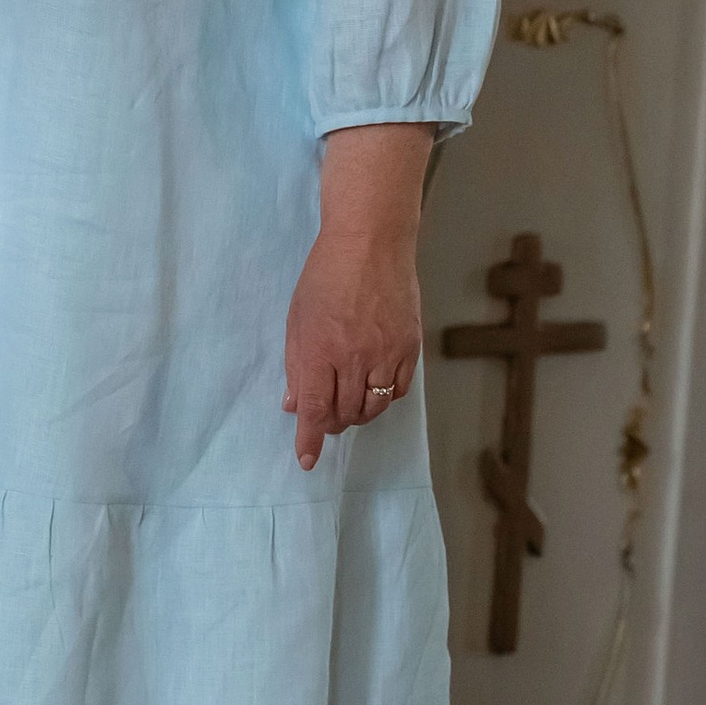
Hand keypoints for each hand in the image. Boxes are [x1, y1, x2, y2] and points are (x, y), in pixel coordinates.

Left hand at [284, 121, 430, 472]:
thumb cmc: (325, 277)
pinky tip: (372, 389)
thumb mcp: (297, 319)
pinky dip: (383, 399)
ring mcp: (386, 355)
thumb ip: (296, 365)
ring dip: (357, 415)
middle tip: (324, 417)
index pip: (315, 408)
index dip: (309, 439)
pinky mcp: (410, 348)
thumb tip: (294, 406)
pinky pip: (397, 391)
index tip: (306, 461)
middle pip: (345, 413)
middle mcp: (354, 359)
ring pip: (373, 408)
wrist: (371, 243)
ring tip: (347, 406)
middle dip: (331, 423)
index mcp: (320, 351)